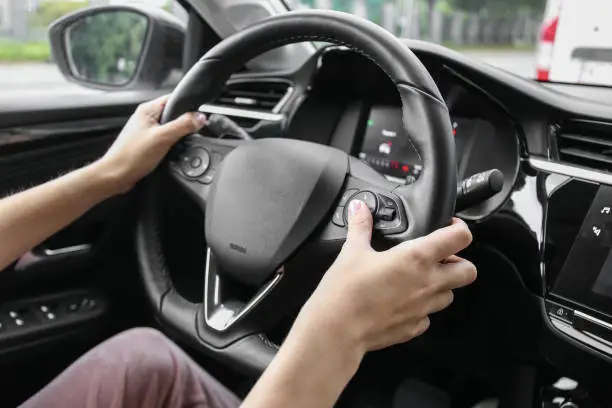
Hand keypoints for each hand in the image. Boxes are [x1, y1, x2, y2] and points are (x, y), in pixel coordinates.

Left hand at [98, 95, 206, 192]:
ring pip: (170, 127)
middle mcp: (145, 118)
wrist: (116, 175)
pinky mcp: (146, 143)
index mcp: (148, 109)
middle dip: (184, 122)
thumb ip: (183, 125)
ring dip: (177, 135)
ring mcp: (145, 131)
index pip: (173, 98)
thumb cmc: (132, 156)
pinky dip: (171, 144)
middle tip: (189, 133)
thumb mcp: (163, 138)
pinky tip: (171, 152)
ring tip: (177, 144)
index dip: (188, 106)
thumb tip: (200, 117)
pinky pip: (164, 139)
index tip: (198, 116)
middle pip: (173, 114)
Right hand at [299, 200, 475, 353]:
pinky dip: (422, 308)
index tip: (448, 226)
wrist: (337, 330)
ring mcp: (423, 308)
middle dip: (458, 262)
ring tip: (419, 280)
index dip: (459, 228)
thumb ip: (360, 227)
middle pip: (468, 271)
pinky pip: (428, 317)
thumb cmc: (345, 291)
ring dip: (442, 286)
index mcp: (416, 258)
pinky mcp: (414, 328)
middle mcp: (427, 283)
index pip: (459, 237)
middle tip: (438, 257)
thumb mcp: (352, 251)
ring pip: (450, 295)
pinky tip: (403, 302)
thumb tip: (360, 209)